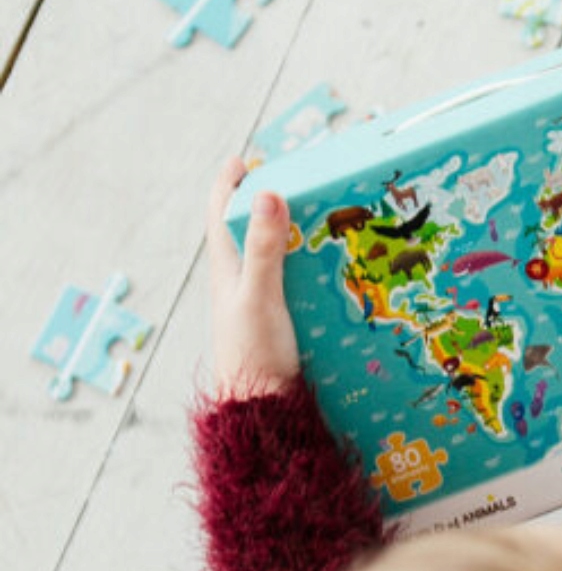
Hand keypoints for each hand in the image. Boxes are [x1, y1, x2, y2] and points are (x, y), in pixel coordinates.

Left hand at [205, 156, 299, 395]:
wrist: (262, 410)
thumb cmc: (254, 353)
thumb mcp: (260, 296)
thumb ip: (264, 248)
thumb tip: (267, 192)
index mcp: (227, 269)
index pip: (221, 213)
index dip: (230, 184)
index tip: (244, 160)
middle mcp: (239, 283)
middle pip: (248, 232)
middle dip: (267, 207)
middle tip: (295, 186)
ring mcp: (258, 304)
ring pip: (272, 260)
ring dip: (292, 241)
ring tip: (322, 224)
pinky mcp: (278, 325)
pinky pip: (292, 286)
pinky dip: (307, 272)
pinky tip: (332, 275)